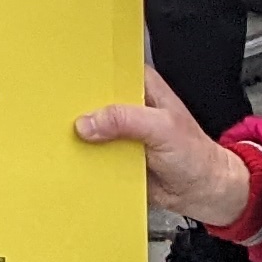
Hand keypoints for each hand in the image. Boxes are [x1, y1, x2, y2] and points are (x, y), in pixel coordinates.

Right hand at [75, 67, 253, 228]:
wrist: (205, 192)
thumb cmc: (195, 154)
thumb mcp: (162, 128)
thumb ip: (125, 120)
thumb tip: (87, 122)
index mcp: (141, 86)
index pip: (108, 69)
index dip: (87, 71)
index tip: (63, 76)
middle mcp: (129, 107)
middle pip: (93, 100)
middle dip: (77, 107)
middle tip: (56, 111)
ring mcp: (121, 133)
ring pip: (90, 129)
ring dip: (78, 136)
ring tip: (58, 137)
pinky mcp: (117, 157)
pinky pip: (95, 156)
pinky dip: (85, 159)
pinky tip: (72, 160)